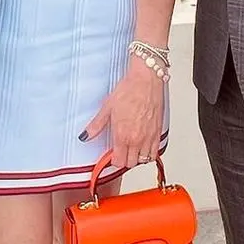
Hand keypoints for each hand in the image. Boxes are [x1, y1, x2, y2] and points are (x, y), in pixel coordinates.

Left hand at [81, 56, 163, 171]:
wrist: (146, 80)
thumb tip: (85, 136)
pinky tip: (143, 144)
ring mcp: (149, 137)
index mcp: (122, 135)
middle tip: (119, 150)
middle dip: (124, 159)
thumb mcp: (107, 107)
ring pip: (143, 160)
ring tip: (131, 147)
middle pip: (130, 163)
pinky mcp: (158, 132)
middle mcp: (137, 139)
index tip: (110, 154)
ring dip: (136, 157)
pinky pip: (155, 152)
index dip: (112, 160)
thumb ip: (96, 125)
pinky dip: (149, 152)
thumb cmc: (129, 90)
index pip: (118, 161)